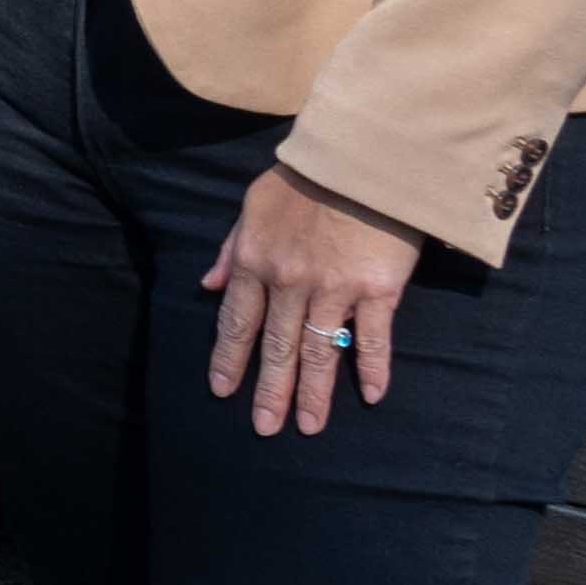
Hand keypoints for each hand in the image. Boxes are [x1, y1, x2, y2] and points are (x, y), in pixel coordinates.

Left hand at [205, 162, 421, 433]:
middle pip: (276, 347)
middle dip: (268, 391)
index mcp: (255, 261)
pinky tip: (369, 395)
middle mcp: (289, 282)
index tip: (223, 390)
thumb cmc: (307, 177)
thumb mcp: (253, 206)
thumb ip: (230, 249)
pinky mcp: (377, 289)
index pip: (236, 322)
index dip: (229, 358)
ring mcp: (334, 288)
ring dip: (313, 394)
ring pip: (318, 351)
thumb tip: (208, 284)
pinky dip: (372, 369)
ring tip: (307, 427)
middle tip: (264, 428)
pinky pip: (372, 338)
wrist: (363, 157)